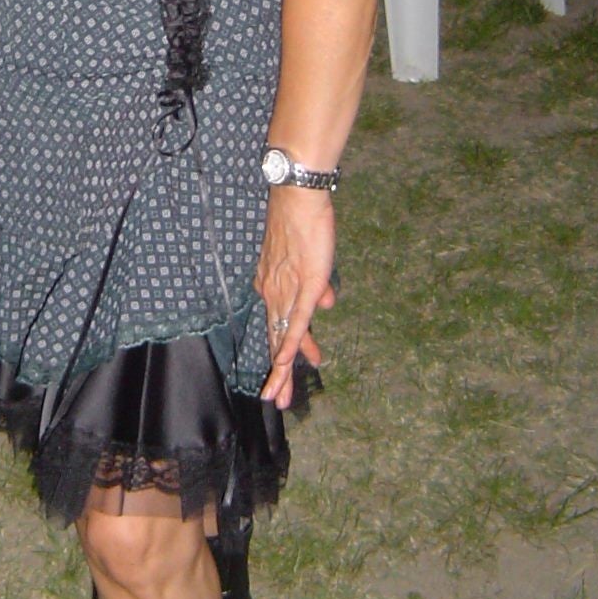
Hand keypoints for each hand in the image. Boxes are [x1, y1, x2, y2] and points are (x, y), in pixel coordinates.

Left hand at [254, 185, 335, 411]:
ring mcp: (286, 292)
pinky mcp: (301, 287)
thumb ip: (317, 286)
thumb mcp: (312, 262)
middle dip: (278, 373)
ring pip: (281, 338)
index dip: (284, 351)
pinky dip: (290, 345)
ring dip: (282, 370)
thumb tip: (325, 304)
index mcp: (272, 285)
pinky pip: (293, 323)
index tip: (284, 372)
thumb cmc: (305, 224)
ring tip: (281, 396)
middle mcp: (273, 292)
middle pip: (275, 340)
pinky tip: (287, 365)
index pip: (278, 326)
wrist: (298, 200)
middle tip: (277, 399)